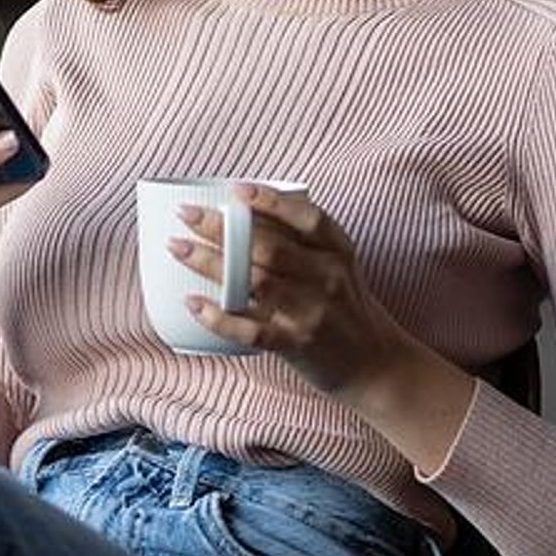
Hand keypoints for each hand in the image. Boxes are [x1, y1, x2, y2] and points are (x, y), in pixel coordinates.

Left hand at [169, 183, 415, 396]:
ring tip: (178, 248)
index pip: (306, 218)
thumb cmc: (344, 308)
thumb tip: (243, 210)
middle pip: (268, 247)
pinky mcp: (297, 344)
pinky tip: (194, 303)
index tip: (235, 190)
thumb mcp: (337, 267)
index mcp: (338, 251)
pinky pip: (252, 329)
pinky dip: (219, 317)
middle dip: (222, 227)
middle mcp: (328, 277)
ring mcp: (313, 312)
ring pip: (254, 281)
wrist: (376, 365)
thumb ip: (302, 242)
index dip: (270, 201)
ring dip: (210, 263)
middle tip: (186, 214)